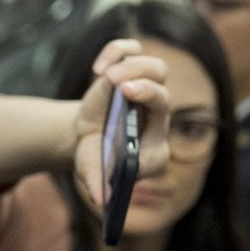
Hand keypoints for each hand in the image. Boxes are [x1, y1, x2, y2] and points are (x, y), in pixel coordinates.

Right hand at [72, 37, 171, 210]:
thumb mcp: (92, 171)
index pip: (162, 124)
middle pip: (162, 93)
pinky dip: (117, 52)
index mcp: (153, 142)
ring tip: (103, 75)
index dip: (150, 112)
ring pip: (156, 68)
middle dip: (144, 88)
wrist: (86, 140)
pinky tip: (98, 68)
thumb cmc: (95, 158)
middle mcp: (156, 115)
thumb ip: (97, 183)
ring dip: (132, 66)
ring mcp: (146, 90)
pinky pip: (131, 51)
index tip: (128, 100)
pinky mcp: (130, 71)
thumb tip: (99, 200)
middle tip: (117, 86)